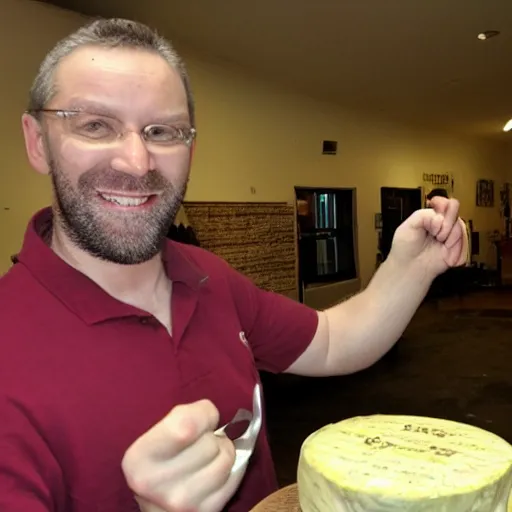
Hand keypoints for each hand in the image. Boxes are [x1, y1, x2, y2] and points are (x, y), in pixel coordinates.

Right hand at [122, 399, 239, 511]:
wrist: (158, 503)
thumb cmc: (159, 458)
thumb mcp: (155, 433)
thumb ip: (182, 416)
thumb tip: (213, 414)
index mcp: (139, 458)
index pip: (187, 425)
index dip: (204, 415)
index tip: (202, 416)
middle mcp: (157, 484)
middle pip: (210, 443)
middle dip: (211, 436)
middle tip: (200, 441)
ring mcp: (182, 503)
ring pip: (225, 459)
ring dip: (222, 451)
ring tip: (208, 455)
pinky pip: (234, 478)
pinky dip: (231, 469)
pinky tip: (215, 469)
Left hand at [389, 196, 467, 277]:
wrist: (408, 268)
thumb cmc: (405, 249)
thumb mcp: (408, 225)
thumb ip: (424, 215)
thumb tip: (439, 218)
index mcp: (430, 218)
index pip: (444, 203)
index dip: (443, 204)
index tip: (437, 208)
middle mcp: (441, 225)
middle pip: (455, 212)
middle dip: (446, 220)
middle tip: (436, 231)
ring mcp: (449, 237)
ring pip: (460, 226)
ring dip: (449, 234)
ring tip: (438, 241)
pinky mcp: (456, 249)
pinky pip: (464, 241)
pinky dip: (455, 245)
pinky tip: (445, 249)